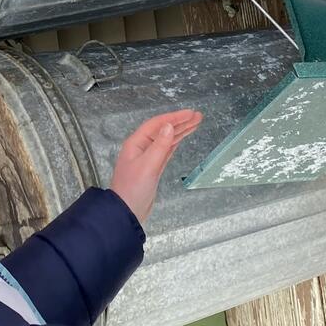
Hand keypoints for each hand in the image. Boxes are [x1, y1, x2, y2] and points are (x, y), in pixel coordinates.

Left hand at [110, 109, 202, 224]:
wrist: (127, 211)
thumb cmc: (133, 188)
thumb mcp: (148, 166)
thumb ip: (160, 146)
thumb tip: (169, 126)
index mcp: (136, 143)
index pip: (157, 124)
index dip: (174, 117)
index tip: (190, 113)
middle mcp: (142, 148)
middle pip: (163, 130)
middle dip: (180, 122)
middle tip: (198, 116)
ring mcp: (148, 157)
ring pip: (166, 140)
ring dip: (180, 131)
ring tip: (196, 124)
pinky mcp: (153, 167)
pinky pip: (166, 150)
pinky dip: (175, 143)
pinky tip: (182, 137)